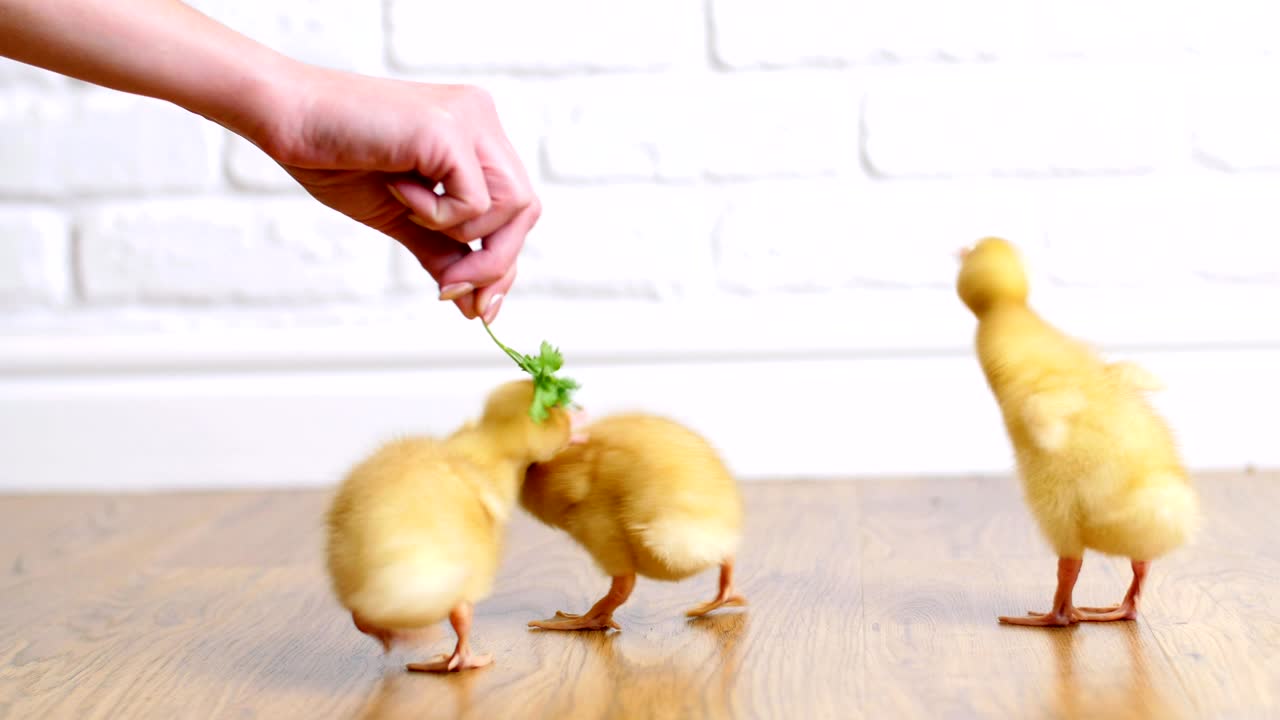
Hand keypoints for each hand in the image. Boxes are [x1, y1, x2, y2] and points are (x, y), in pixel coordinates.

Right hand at [260, 67, 538, 321]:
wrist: (286, 119)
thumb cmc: (335, 159)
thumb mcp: (403, 217)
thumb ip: (442, 252)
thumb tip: (473, 305)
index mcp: (476, 134)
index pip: (516, 207)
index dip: (502, 260)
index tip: (478, 306)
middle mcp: (481, 119)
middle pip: (526, 209)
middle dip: (496, 263)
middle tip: (453, 292)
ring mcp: (470, 119)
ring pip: (512, 207)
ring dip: (461, 235)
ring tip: (408, 209)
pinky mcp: (450, 129)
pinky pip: (473, 202)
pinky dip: (436, 214)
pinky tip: (397, 186)